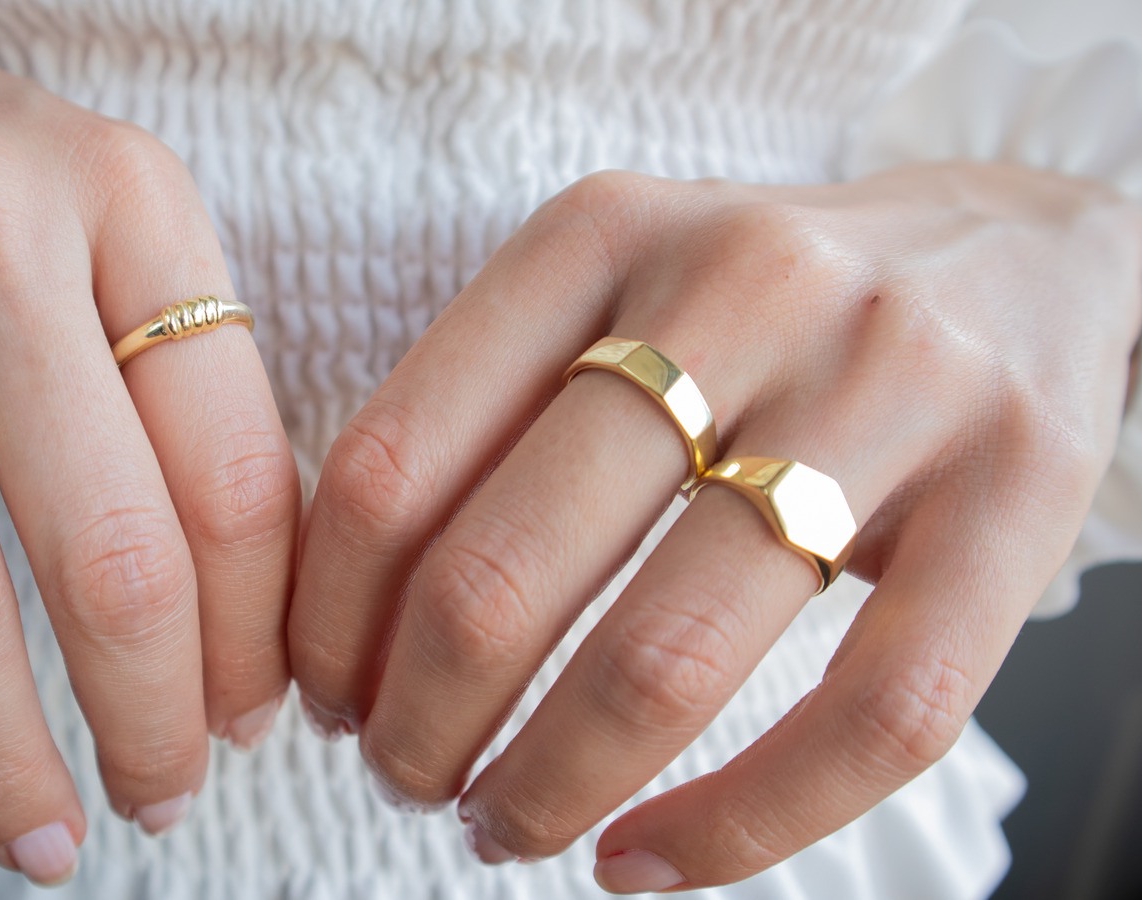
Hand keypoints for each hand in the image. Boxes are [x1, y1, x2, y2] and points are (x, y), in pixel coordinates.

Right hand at [0, 0, 298, 881]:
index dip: (254, 635)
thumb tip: (245, 633)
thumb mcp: (118, 231)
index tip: (249, 718)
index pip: (231, 473)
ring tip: (46, 835)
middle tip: (165, 797)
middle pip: (104, 542)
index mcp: (125, 200)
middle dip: (151, 718)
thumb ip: (187, 399)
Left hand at [287, 162, 1140, 889]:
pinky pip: (869, 714)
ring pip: (664, 657)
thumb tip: (343, 619)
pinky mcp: (1018, 489)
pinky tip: (645, 858)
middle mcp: (736, 290)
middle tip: (402, 776)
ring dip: (543, 785)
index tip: (326, 696)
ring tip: (502, 822)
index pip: (392, 465)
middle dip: (414, 724)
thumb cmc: (766, 309)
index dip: (328, 622)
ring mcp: (887, 386)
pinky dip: (735, 826)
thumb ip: (483, 413)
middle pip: (501, 574)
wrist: (1021, 254)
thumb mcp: (610, 292)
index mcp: (596, 237)